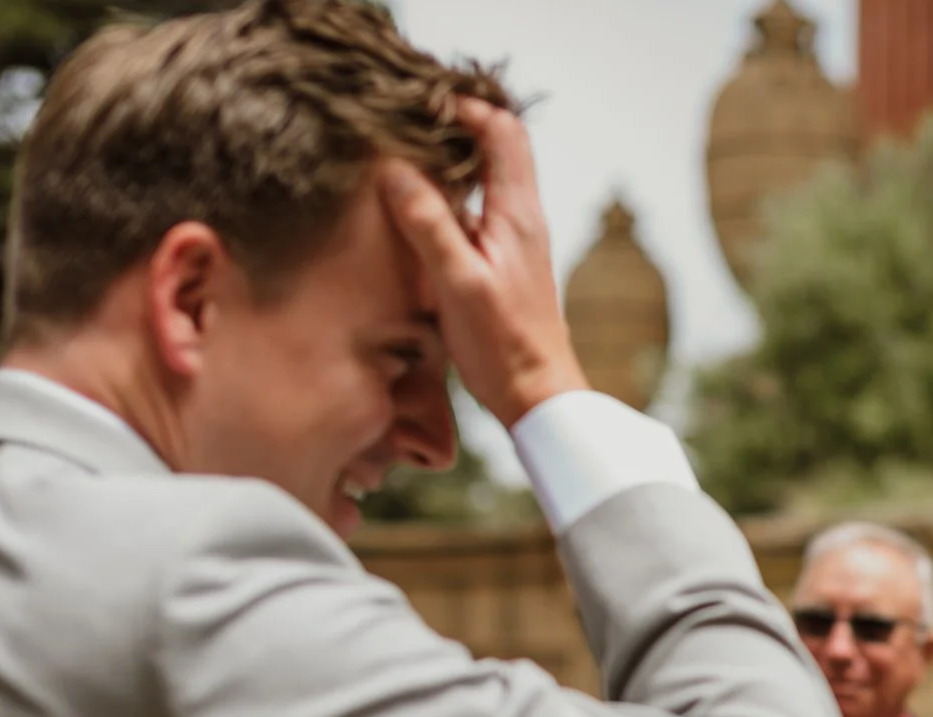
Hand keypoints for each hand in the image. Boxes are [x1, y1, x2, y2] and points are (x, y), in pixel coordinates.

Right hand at [378, 98, 585, 427]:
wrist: (537, 395)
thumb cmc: (502, 344)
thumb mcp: (457, 281)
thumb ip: (429, 222)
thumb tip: (394, 167)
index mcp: (517, 212)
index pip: (502, 132)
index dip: (464, 109)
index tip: (419, 105)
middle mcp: (523, 218)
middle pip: (498, 145)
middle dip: (456, 124)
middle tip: (407, 119)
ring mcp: (515, 239)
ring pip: (488, 175)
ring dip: (452, 157)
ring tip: (404, 152)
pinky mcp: (504, 261)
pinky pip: (479, 206)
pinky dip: (452, 191)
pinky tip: (420, 204)